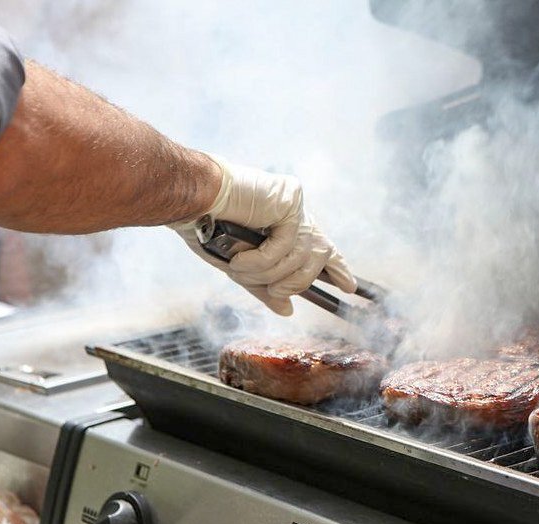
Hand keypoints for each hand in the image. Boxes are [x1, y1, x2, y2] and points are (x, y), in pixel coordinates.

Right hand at [170, 156, 355, 315]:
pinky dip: (260, 259)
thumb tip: (288, 310)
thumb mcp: (241, 267)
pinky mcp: (289, 199)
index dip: (337, 267)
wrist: (188, 199)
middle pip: (317, 258)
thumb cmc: (206, 229)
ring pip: (301, 257)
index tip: (349, 287)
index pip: (322, 247)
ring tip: (239, 269)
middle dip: (293, 281)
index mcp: (286, 227)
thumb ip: (265, 287)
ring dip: (268, 273)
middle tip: (269, 287)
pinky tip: (238, 257)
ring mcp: (294, 205)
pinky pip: (286, 245)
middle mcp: (295, 214)